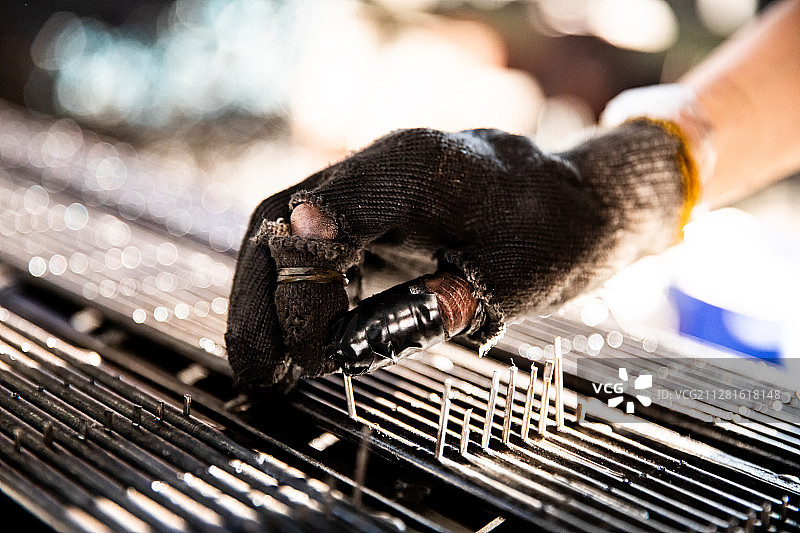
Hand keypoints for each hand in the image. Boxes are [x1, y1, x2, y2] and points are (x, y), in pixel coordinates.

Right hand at [225, 121, 696, 388]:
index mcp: (420, 165)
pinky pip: (308, 252)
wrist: (568, 203)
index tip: (303, 352)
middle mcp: (379, 165)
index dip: (304, 281)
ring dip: (265, 305)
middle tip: (260, 379)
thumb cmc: (550, 235)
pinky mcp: (364, 216)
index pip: (331, 213)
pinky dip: (291, 299)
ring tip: (263, 376)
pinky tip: (291, 349)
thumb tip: (341, 349)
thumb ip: (428, 308)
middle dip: (264, 305)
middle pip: (284, 222)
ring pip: (283, 236)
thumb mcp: (509, 282)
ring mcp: (366, 188)